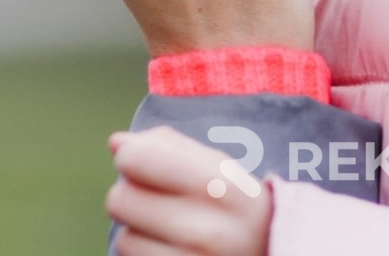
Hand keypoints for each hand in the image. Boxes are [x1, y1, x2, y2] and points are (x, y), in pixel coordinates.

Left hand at [107, 127, 270, 255]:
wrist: (271, 255)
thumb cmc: (240, 210)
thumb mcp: (222, 169)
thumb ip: (170, 147)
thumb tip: (116, 143)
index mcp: (224, 187)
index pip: (135, 159)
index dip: (131, 158)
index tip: (145, 165)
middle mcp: (210, 231)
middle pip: (119, 199)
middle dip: (132, 197)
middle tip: (160, 204)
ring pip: (123, 238)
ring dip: (138, 232)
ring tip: (171, 232)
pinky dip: (144, 254)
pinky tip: (170, 250)